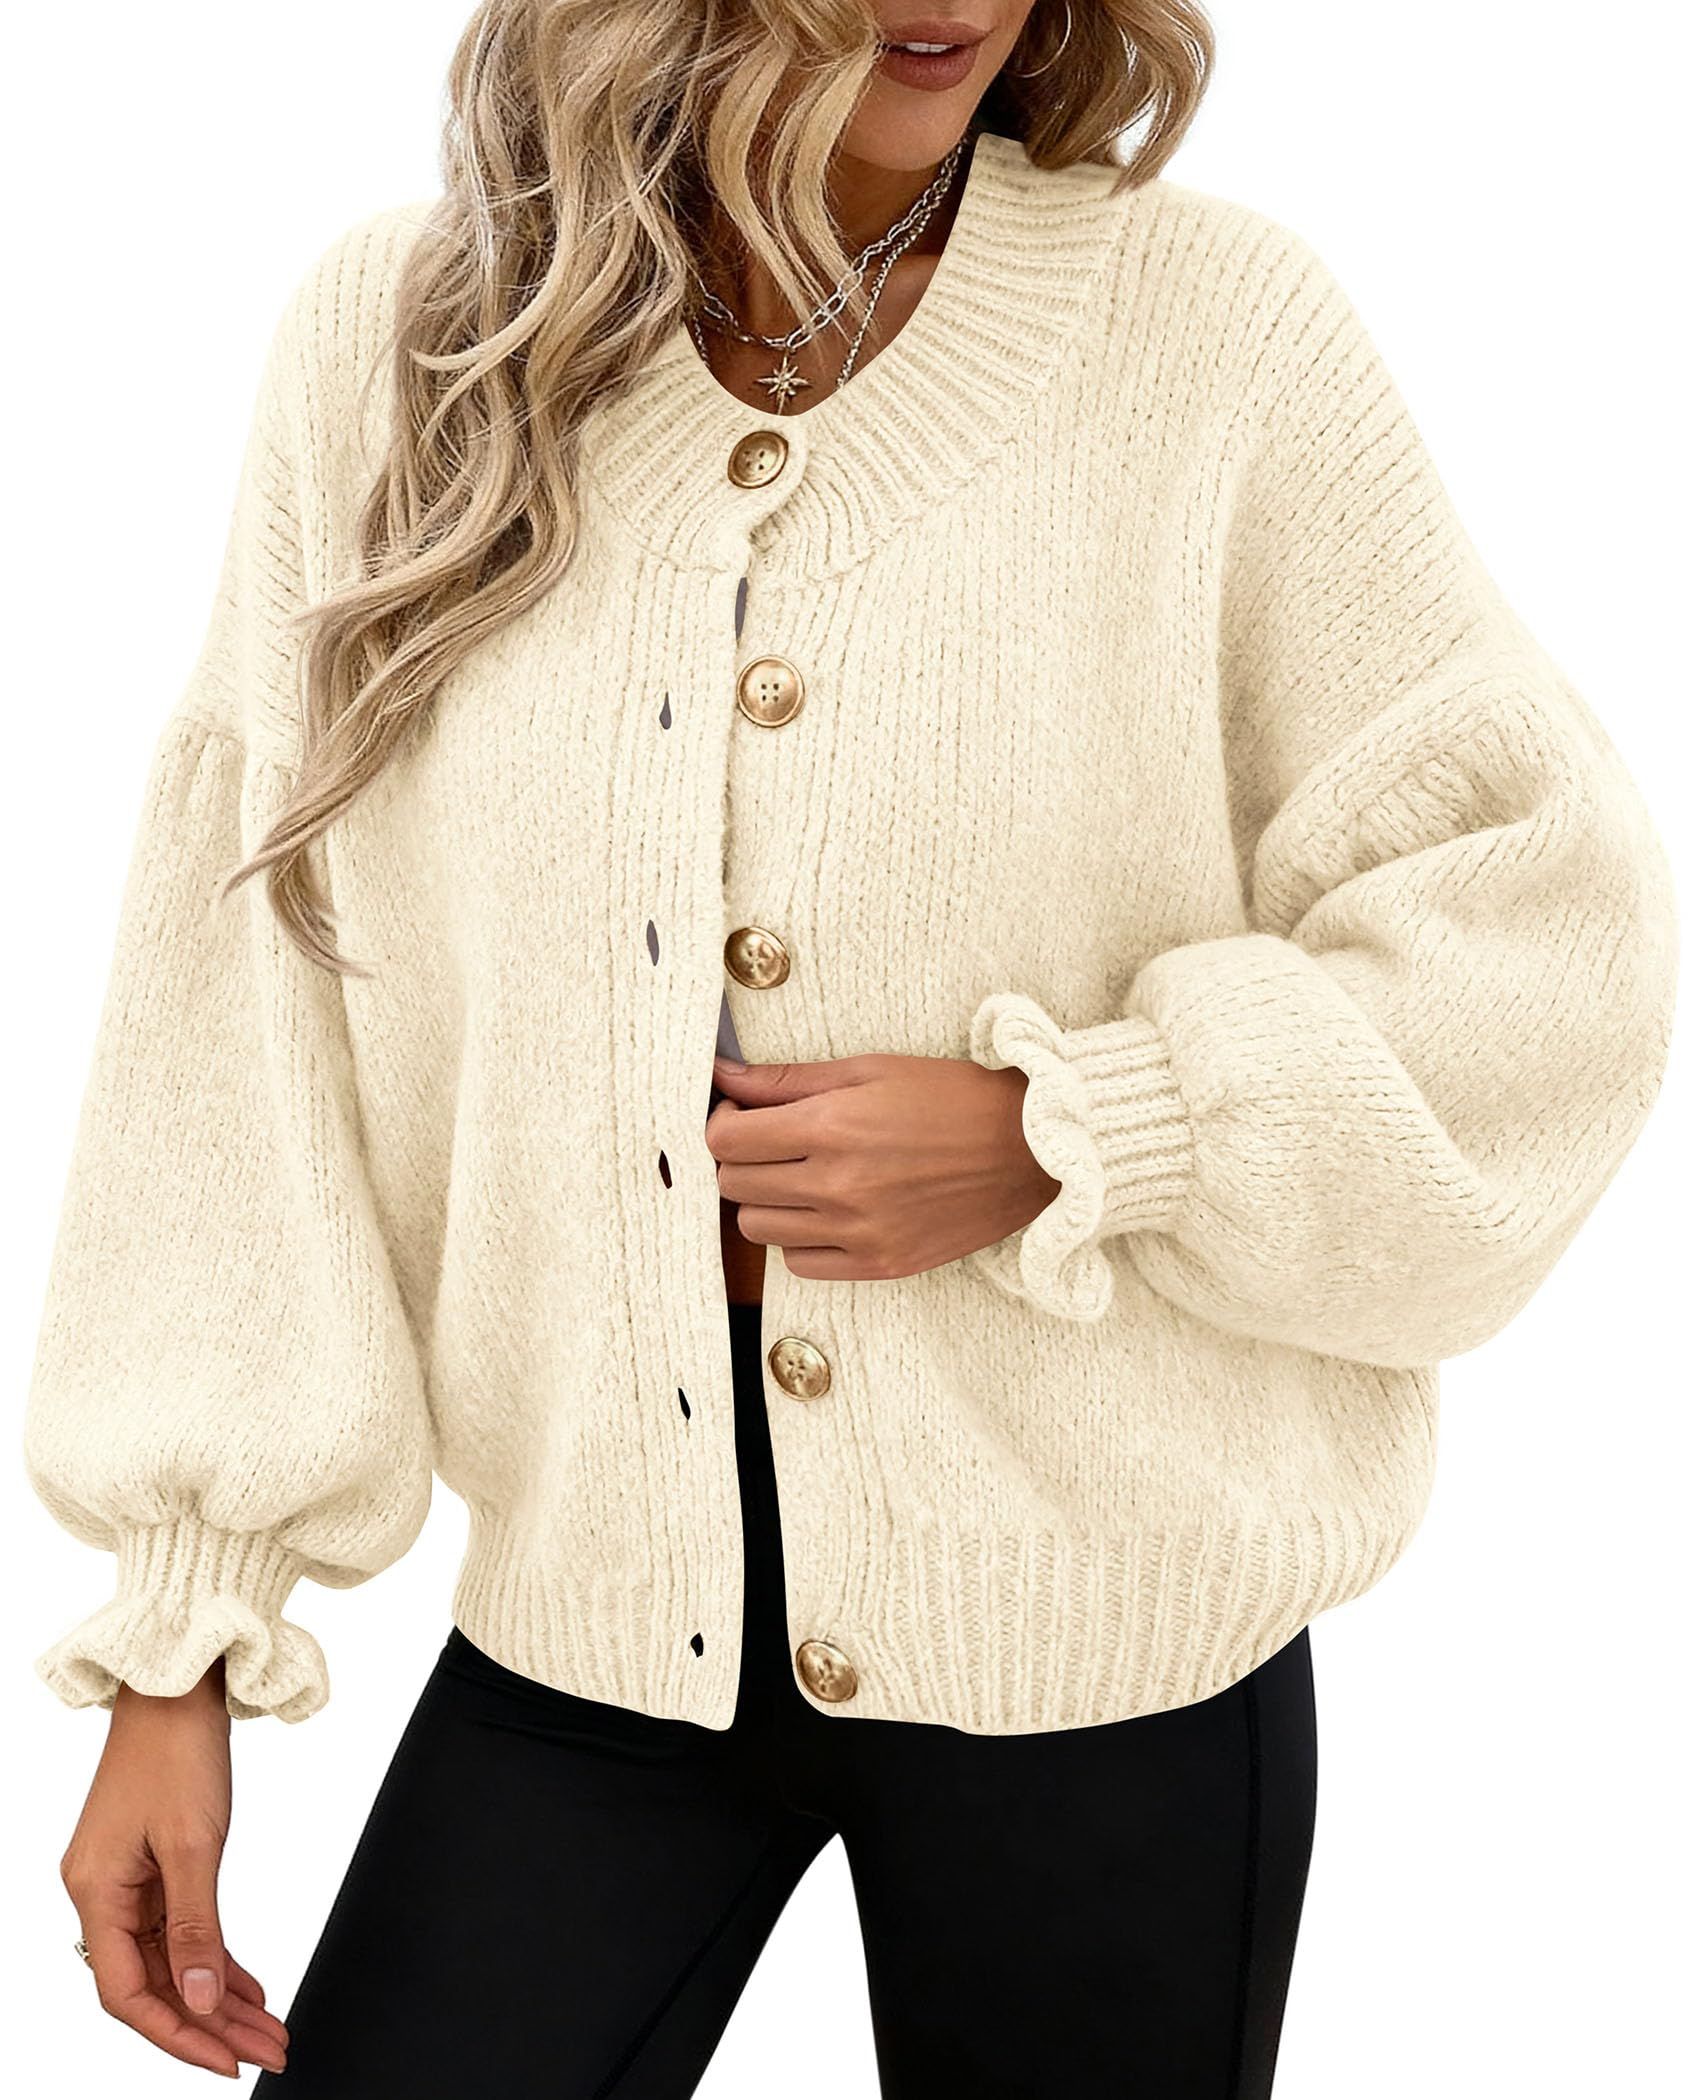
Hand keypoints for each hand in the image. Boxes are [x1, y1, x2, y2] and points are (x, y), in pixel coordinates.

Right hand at [57, 1658, 288, 2079]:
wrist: (178, 1684)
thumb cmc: (178, 1749)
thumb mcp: (194, 1842)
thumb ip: (197, 1926)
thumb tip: (200, 2000)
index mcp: (96, 1891)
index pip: (129, 1993)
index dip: (177, 2035)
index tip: (226, 2059)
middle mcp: (103, 1892)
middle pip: (155, 1983)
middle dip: (211, 2023)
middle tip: (267, 2050)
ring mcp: (127, 1879)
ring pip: (173, 1959)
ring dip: (219, 1995)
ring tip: (269, 2028)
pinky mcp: (152, 1863)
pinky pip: (181, 1928)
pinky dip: (215, 1957)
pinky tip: (247, 1986)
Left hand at [706, 1050, 1058, 1282]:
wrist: (1029, 1150)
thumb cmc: (951, 1098)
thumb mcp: (869, 1069)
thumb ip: (786, 1078)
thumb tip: (722, 1073)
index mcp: (832, 1128)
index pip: (726, 1140)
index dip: (723, 1120)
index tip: (741, 1112)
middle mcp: (837, 1186)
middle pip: (734, 1184)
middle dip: (742, 1157)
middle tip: (771, 1140)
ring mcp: (858, 1232)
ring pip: (759, 1228)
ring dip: (767, 1199)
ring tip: (801, 1175)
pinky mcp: (879, 1264)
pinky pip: (800, 1263)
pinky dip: (800, 1237)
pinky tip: (827, 1210)